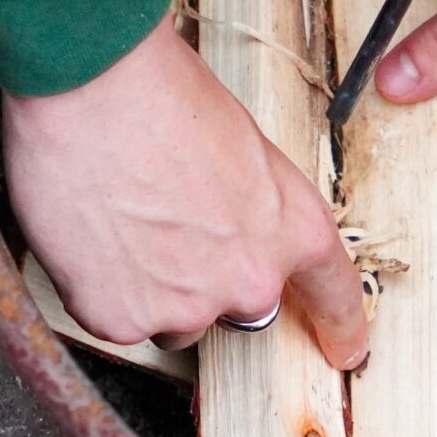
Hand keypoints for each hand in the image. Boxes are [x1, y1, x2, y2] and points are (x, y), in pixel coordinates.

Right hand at [4, 17, 368, 366]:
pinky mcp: (121, 320)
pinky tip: (91, 236)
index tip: (346, 351)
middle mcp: (249, 281)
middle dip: (203, 277)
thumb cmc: (162, 94)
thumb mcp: (243, 146)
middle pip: (234, 305)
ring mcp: (185, 307)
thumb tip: (230, 225)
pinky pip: (114, 317)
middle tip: (163, 224)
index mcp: (293, 229)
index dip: (340, 327)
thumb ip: (253, 205)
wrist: (90, 86)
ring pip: (170, 316)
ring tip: (120, 221)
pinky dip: (99, 287)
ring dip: (150, 286)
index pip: (333, 293)